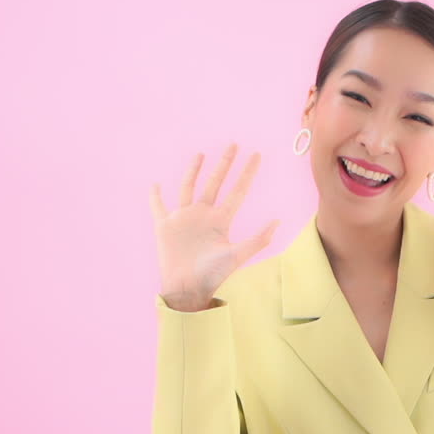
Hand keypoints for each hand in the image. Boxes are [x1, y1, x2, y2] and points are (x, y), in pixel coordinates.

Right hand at [149, 142, 279, 309]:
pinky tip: (155, 186)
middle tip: (234, 144)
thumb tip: (278, 221)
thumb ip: (258, 239)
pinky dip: (155, 196)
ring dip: (194, 171)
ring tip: (201, 154)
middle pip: (216, 183)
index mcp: (221, 220)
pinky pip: (159, 207)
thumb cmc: (213, 275)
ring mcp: (184, 219)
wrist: (187, 288)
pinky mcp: (165, 226)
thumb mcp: (238, 255)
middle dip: (225, 164)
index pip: (237, 191)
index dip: (247, 173)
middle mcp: (203, 215)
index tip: (257, 155)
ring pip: (188, 188)